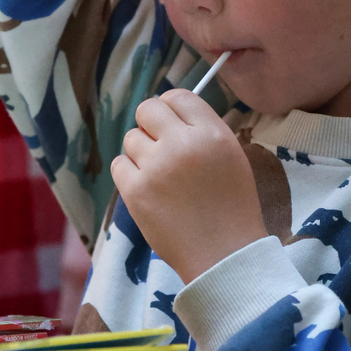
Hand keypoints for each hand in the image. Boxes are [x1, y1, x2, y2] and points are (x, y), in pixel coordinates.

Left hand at [110, 89, 266, 282]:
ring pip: (131, 138)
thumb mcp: (232, 156)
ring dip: (141, 152)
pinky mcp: (136, 192)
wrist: (224, 255)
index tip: (172, 123)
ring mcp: (156, 168)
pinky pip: (119, 165)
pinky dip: (129, 174)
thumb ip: (203, 130)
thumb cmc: (232, 206)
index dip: (172, 108)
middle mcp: (183, 144)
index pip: (179, 96)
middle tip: (160, 145)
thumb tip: (170, 113)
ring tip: (160, 175)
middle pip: (148, 109)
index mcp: (212, 133)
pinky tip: (148, 188)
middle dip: (150, 123)